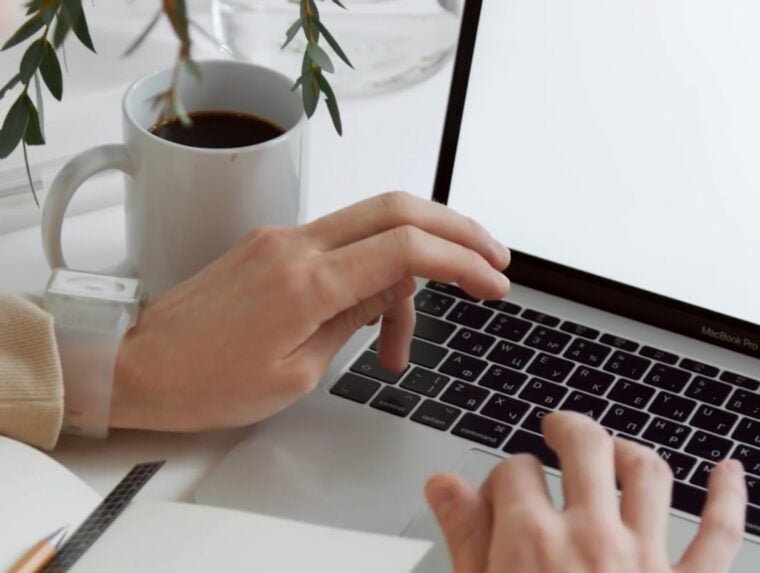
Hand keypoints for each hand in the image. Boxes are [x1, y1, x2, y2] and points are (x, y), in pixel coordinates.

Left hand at [110, 191, 509, 430]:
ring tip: (403, 343)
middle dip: (456, 230)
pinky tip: (373, 316)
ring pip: (374, 222)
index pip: (406, 248)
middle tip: (492, 261)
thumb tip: (396, 284)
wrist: (135, 364)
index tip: (493, 283)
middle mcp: (296, 244)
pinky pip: (342, 241)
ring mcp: (282, 237)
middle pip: (399, 208)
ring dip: (414, 261)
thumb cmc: (203, 382)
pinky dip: (374, 267)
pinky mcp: (273, 244)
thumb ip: (354, 318)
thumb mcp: (296, 372)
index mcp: (305, 281)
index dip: (461, 260)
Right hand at [426, 412, 746, 572]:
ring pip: (648, 474)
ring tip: (617, 450)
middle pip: (585, 448)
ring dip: (631, 451)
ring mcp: (646, 560)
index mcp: (531, 544)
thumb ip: (465, 540)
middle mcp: (592, 538)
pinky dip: (729, 497)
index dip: (504, 475)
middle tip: (557, 429)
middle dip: (568, 429)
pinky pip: (721, 533)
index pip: (514, 472)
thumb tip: (445, 488)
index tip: (502, 492)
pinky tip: (727, 472)